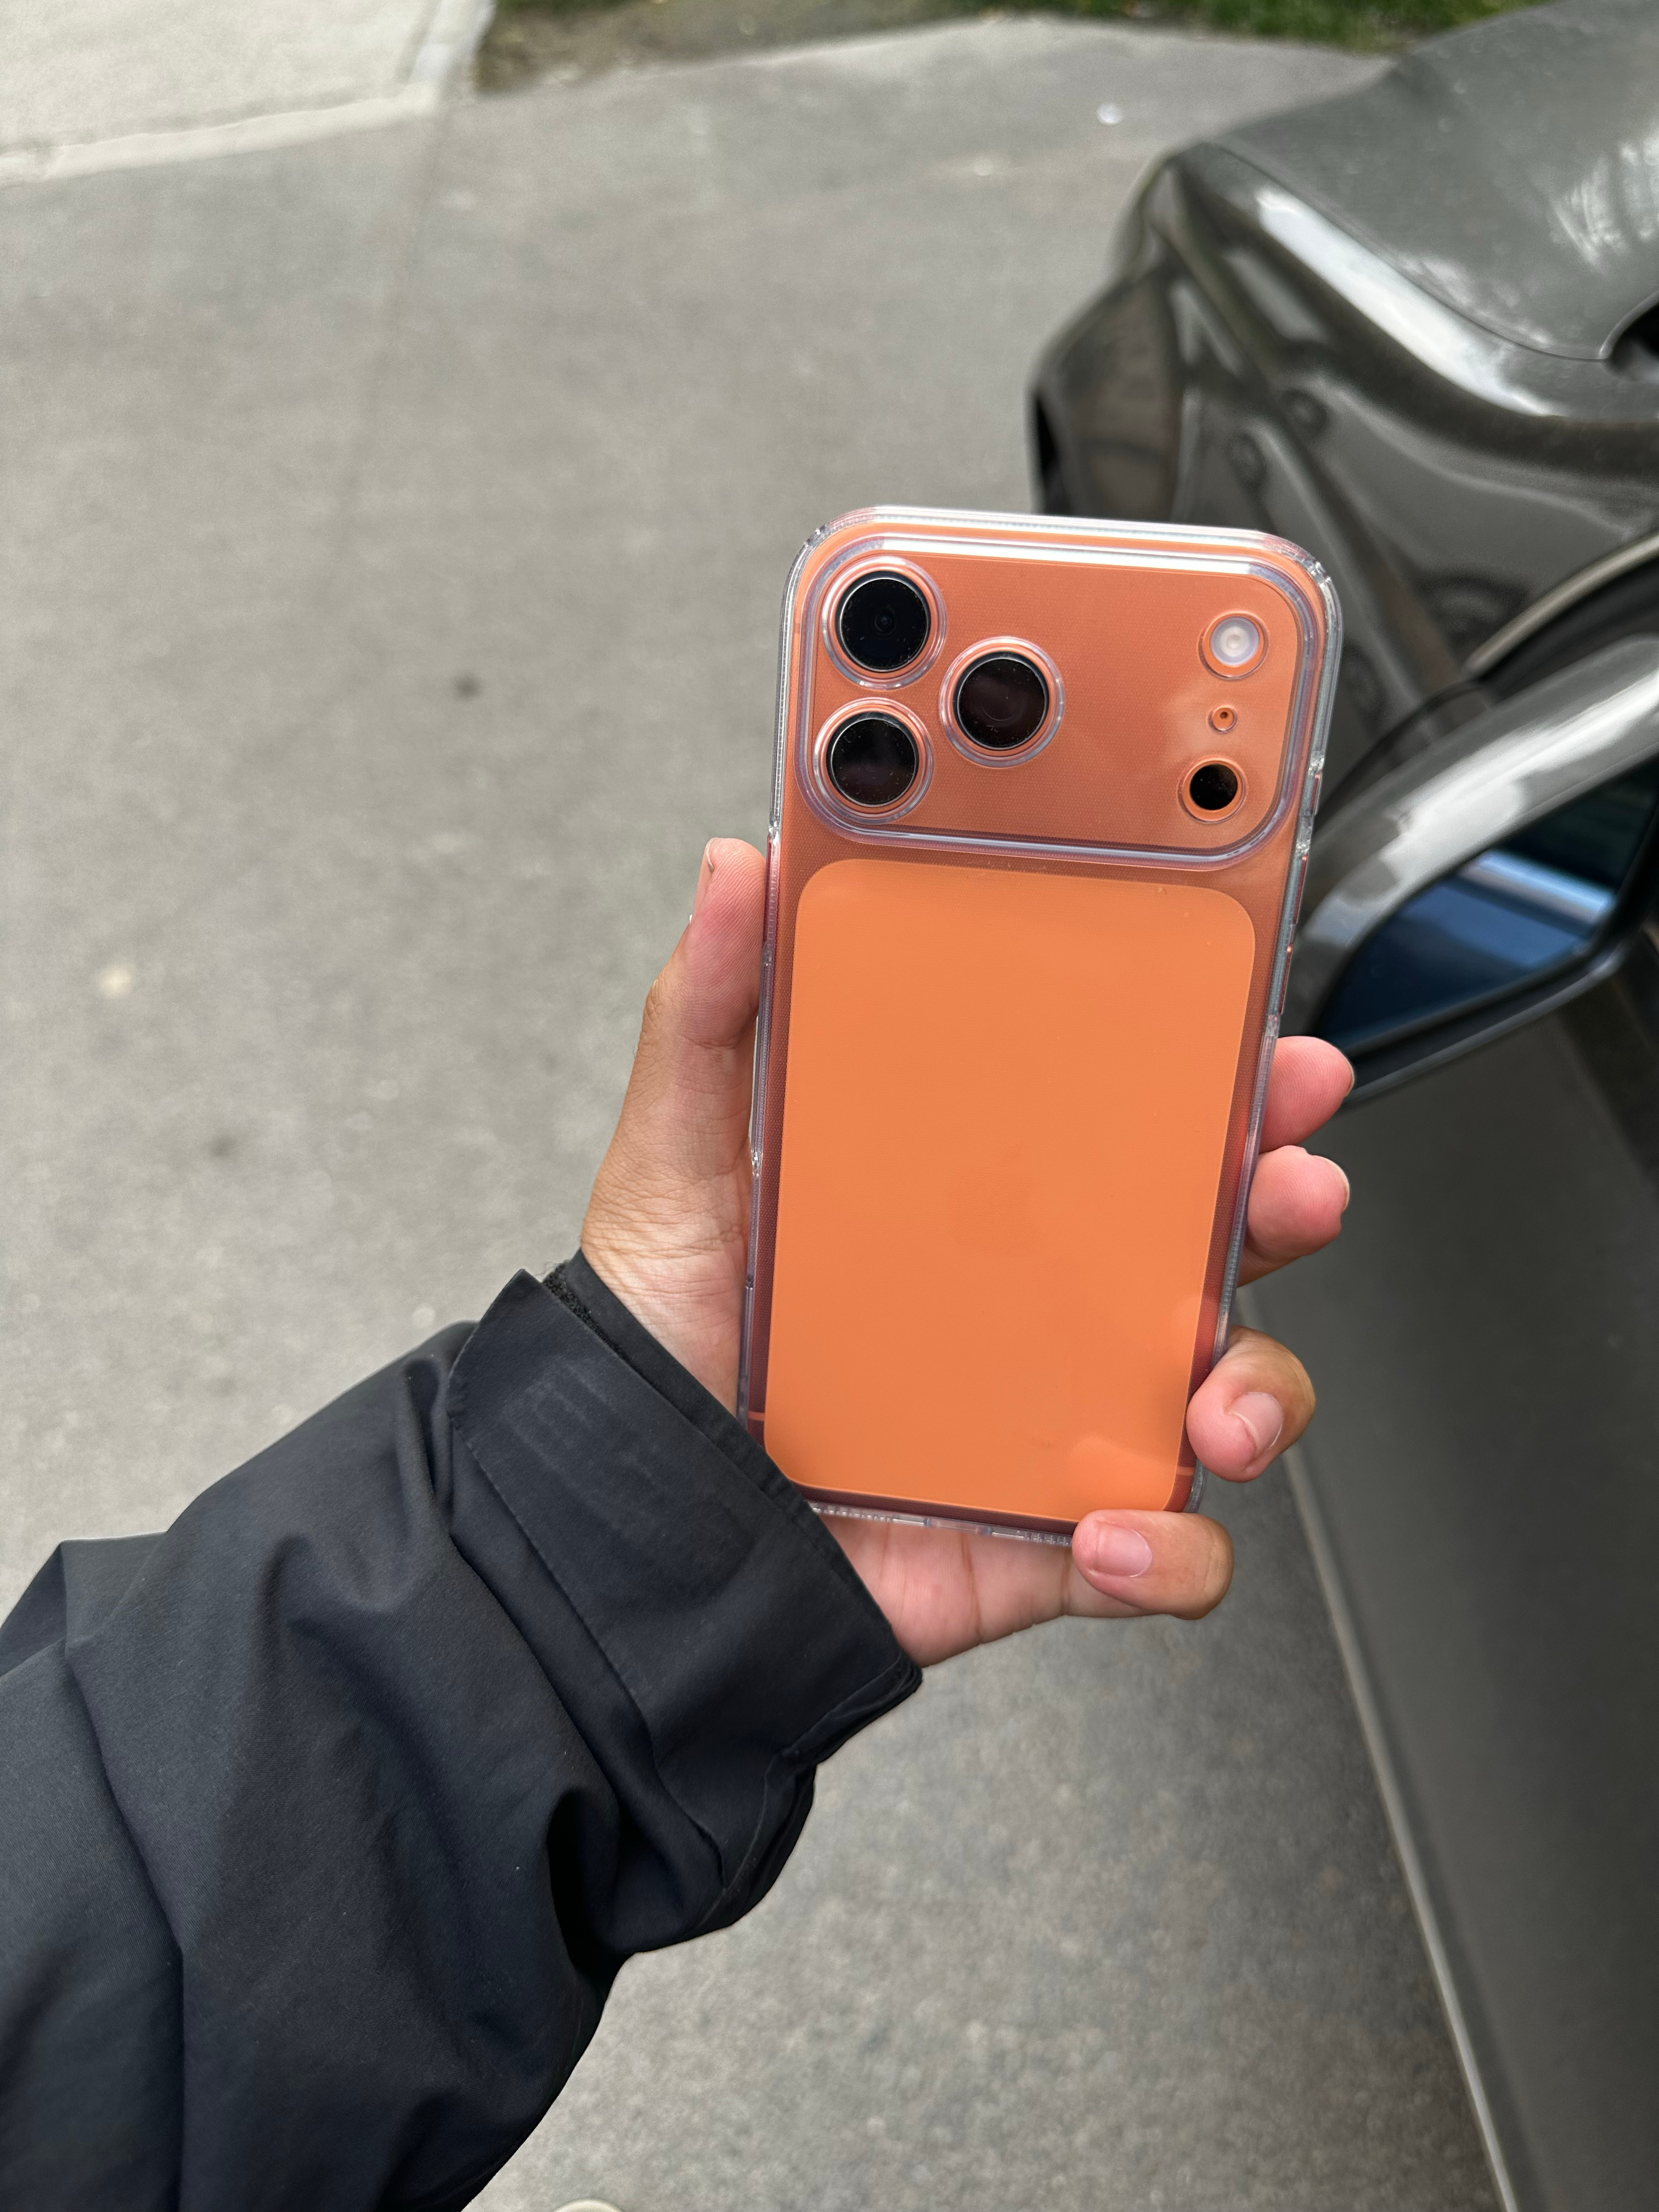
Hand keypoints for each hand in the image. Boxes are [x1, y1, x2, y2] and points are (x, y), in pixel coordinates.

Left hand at [583, 838, 1351, 1666]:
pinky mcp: (1050, 1535)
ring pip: (1226, 1390)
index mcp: (982, 1198)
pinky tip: (1108, 1535)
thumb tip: (738, 871)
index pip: (1130, 1118)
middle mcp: (1041, 1299)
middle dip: (1283, 1200)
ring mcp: (1059, 1419)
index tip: (1265, 1045)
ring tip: (1215, 1406)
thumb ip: (711, 1011)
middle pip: (1212, 1238)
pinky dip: (1169, 1555)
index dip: (1218, 1078)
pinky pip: (1166, 1555)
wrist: (640, 1515)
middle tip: (1293, 1181)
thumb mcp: (682, 1154)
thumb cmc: (666, 1331)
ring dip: (1260, 1390)